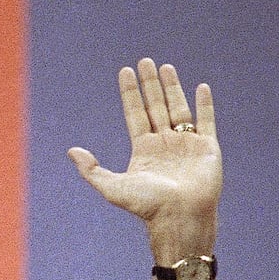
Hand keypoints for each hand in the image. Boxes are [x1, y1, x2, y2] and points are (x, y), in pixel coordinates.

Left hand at [67, 59, 221, 275]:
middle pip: (156, 106)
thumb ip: (92, 170)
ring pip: (179, 108)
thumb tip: (71, 151)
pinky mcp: (207, 148)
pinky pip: (206, 121)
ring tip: (166, 66)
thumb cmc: (147, 207)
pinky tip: (201, 87)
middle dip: (150, 84)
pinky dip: (205, 104)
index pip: (134, 113)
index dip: (130, 93)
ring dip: (173, 87)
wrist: (180, 218)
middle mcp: (164, 144)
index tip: (125, 71)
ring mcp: (186, 145)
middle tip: (145, 61)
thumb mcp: (113, 188)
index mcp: (143, 150)